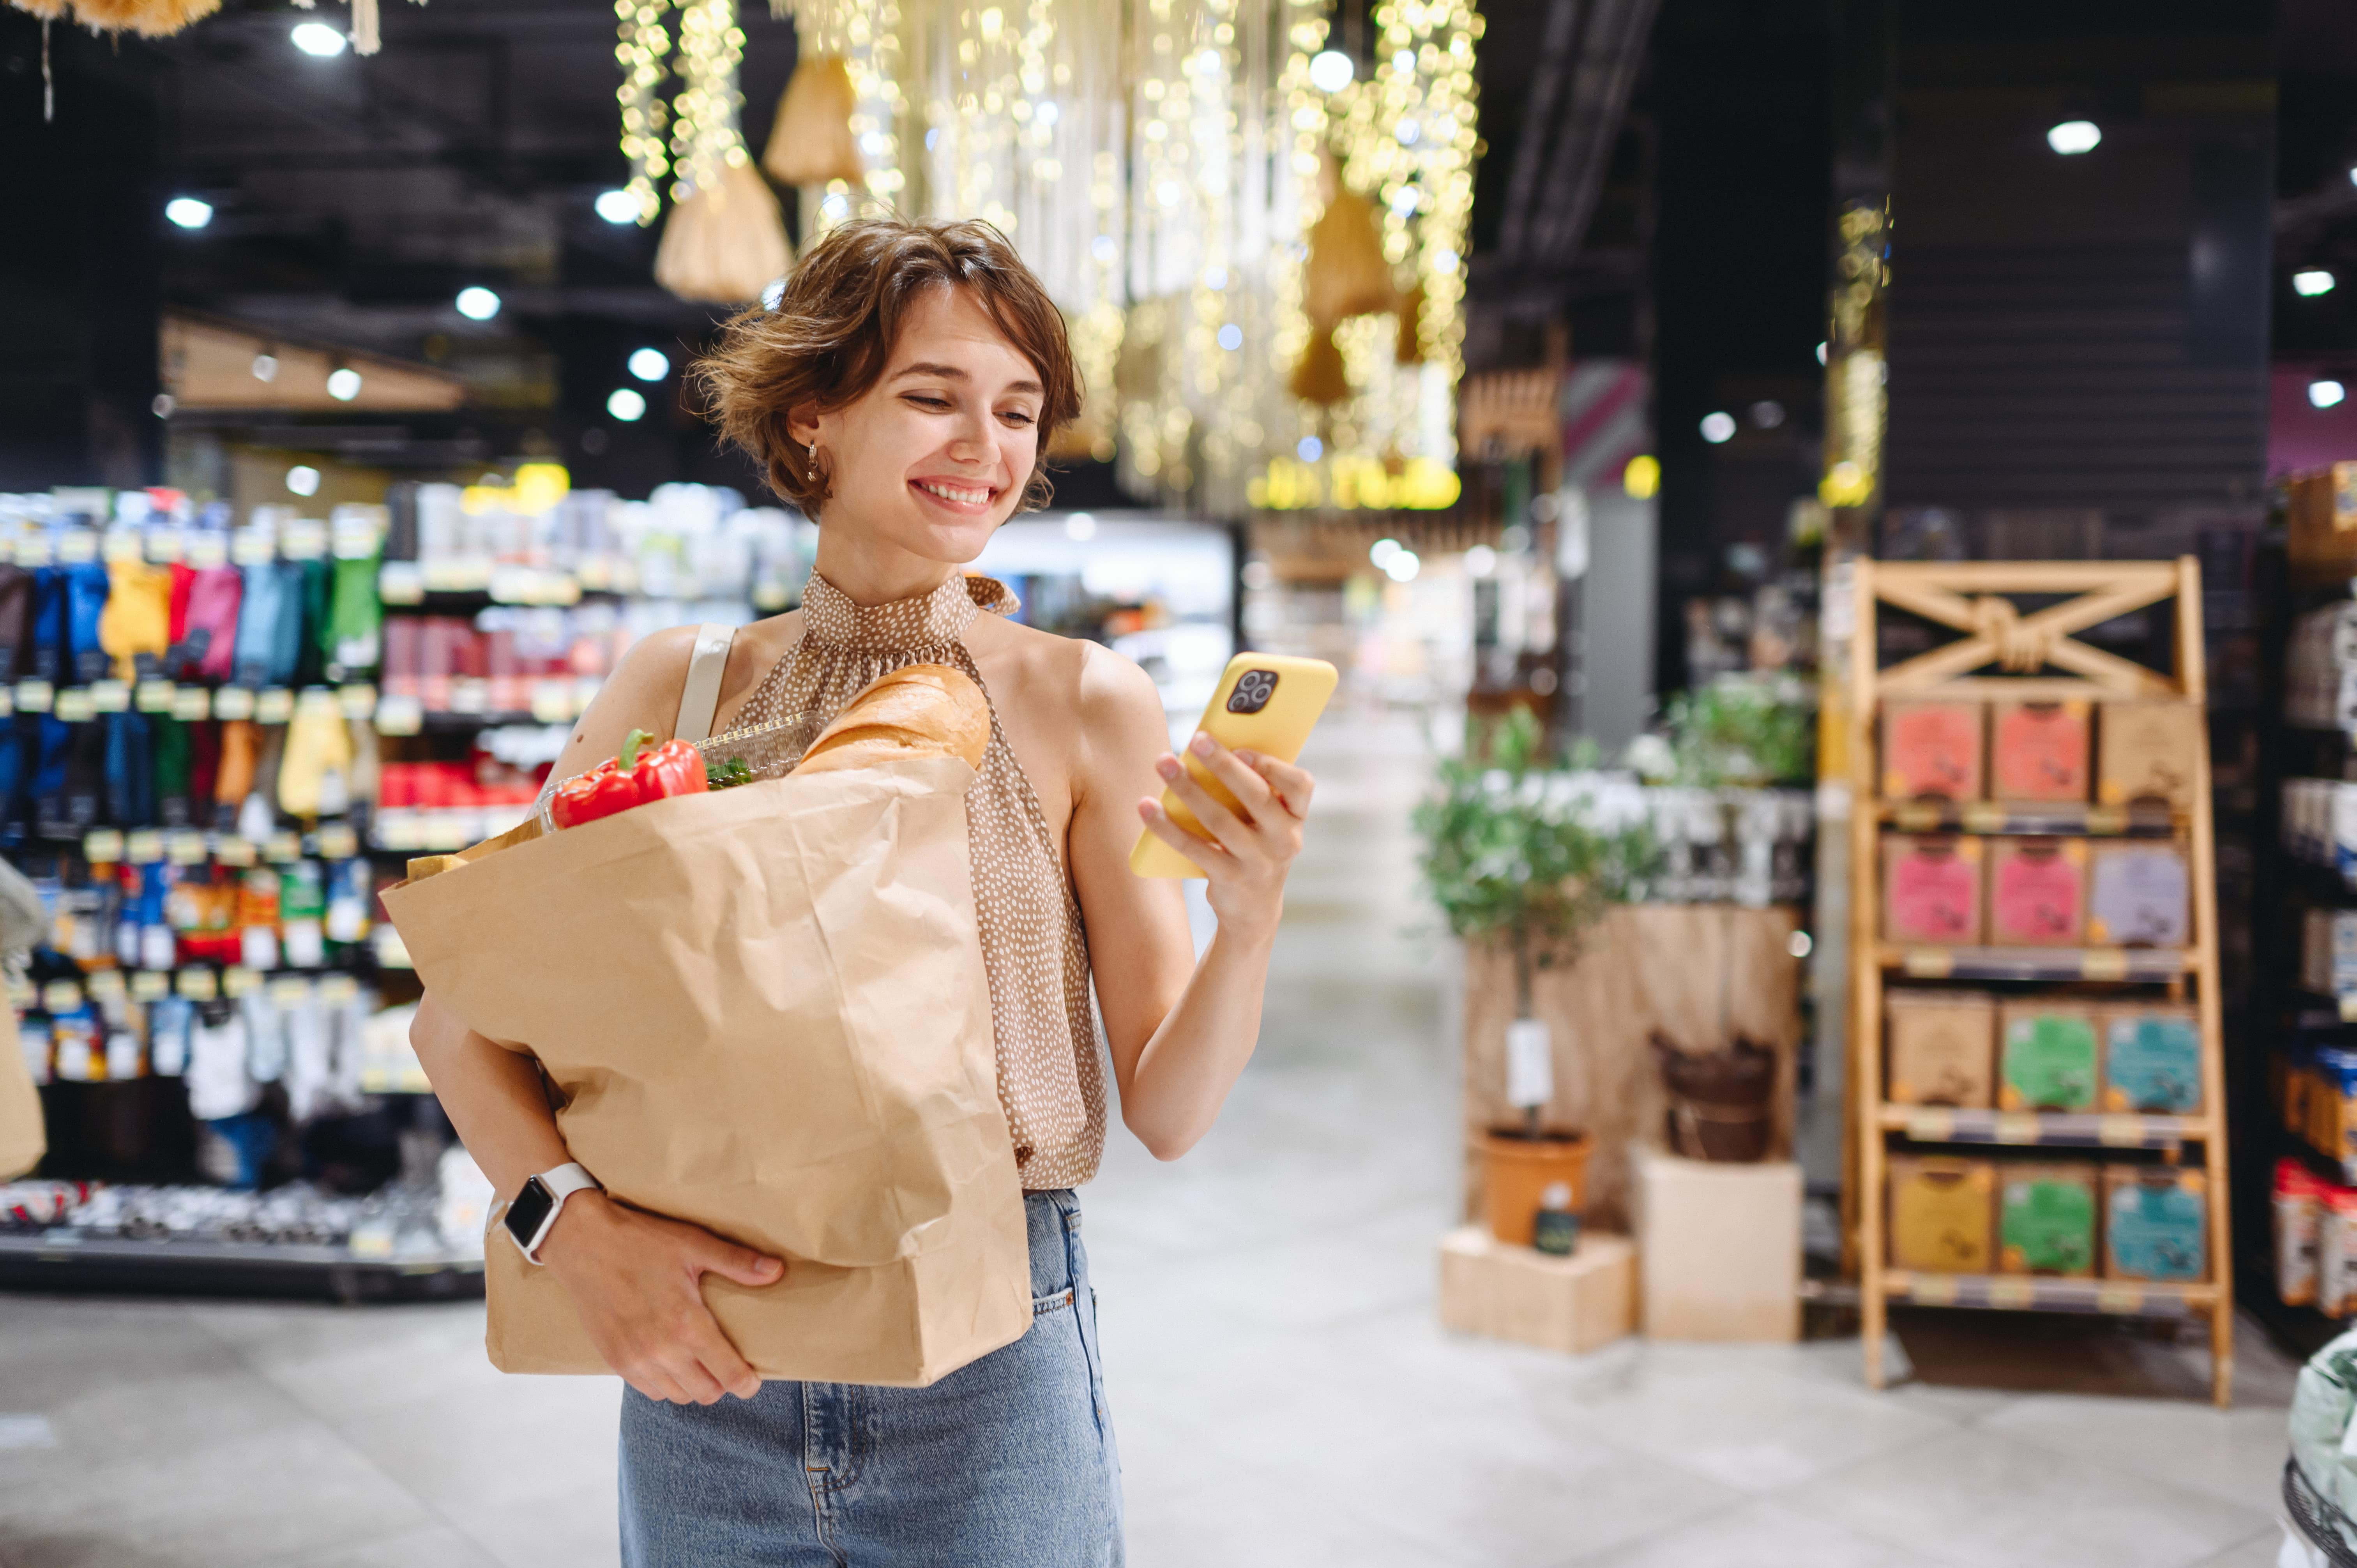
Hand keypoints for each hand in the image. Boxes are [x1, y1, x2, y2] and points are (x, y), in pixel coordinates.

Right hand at [536, 1190, 783, 1404]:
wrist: (582, 1243)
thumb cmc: (639, 1241)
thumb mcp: (693, 1244)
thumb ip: (737, 1263)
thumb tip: (777, 1271)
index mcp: (687, 1325)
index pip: (728, 1375)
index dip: (747, 1383)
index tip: (753, 1379)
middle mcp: (661, 1351)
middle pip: (706, 1393)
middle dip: (722, 1383)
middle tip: (727, 1363)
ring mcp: (635, 1360)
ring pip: (677, 1395)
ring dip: (693, 1385)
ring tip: (700, 1363)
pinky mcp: (614, 1360)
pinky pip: (649, 1389)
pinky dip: (665, 1383)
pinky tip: (670, 1361)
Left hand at [1135, 733, 1314, 942]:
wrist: (1254, 909)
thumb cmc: (1255, 847)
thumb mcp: (1266, 822)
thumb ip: (1252, 791)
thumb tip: (1208, 750)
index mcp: (1295, 817)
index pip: (1300, 785)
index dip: (1274, 765)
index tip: (1243, 747)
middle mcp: (1283, 840)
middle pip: (1256, 796)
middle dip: (1224, 765)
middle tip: (1195, 739)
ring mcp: (1258, 862)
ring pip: (1219, 820)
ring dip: (1189, 788)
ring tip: (1164, 763)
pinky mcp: (1229, 879)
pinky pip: (1194, 847)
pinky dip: (1167, 826)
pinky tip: (1146, 807)